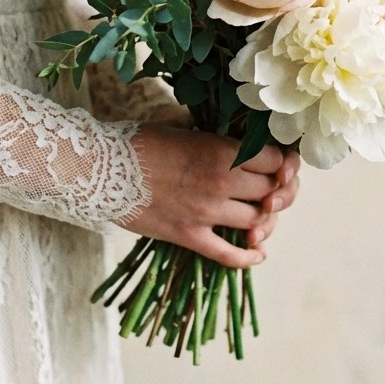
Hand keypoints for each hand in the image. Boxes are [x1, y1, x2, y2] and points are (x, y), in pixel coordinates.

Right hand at [120, 122, 300, 267]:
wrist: (101, 169)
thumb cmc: (141, 141)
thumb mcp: (184, 126)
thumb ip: (214, 135)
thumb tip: (232, 135)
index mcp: (222, 150)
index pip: (276, 160)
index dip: (282, 163)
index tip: (278, 164)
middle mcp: (221, 181)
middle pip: (271, 191)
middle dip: (276, 191)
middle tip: (271, 190)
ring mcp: (206, 212)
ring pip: (256, 221)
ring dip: (263, 220)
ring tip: (260, 216)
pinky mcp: (189, 236)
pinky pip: (228, 254)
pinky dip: (248, 257)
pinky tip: (258, 254)